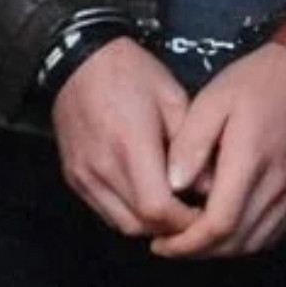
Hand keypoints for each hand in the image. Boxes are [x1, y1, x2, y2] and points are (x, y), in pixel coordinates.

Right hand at [52, 37, 199, 236]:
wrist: (79, 59)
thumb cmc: (130, 74)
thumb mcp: (173, 99)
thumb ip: (193, 146)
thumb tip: (211, 188)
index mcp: (130, 146)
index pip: (158, 209)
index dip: (185, 221)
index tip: (204, 212)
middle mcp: (103, 167)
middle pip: (141, 225)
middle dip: (171, 226)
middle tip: (192, 210)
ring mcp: (84, 175)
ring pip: (122, 224)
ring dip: (149, 223)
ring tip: (169, 204)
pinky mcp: (74, 177)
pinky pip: (105, 211)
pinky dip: (128, 212)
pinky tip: (143, 194)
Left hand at [151, 43, 285, 258]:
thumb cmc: (254, 83)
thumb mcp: (211, 101)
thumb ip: (191, 143)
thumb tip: (174, 184)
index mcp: (251, 158)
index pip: (220, 222)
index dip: (188, 242)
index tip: (161, 242)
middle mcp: (278, 181)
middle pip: (236, 240)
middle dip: (198, 251)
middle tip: (168, 245)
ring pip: (255, 242)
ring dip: (220, 250)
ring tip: (189, 241)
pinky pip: (272, 232)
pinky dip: (244, 240)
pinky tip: (222, 231)